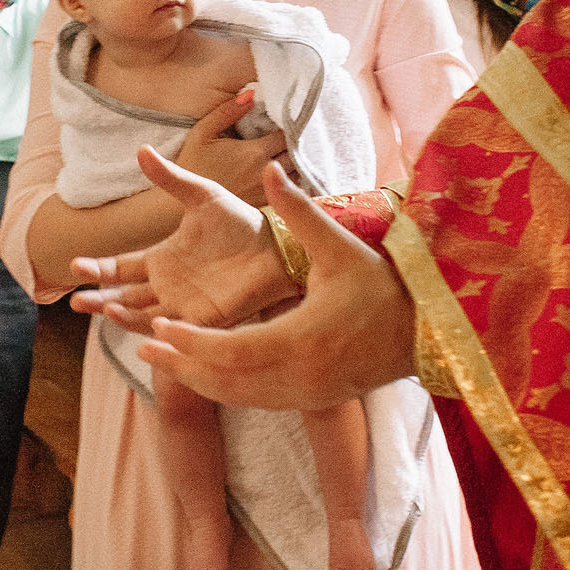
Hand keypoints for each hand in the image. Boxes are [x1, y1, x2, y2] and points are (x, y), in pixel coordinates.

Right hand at [70, 145, 295, 334]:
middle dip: (98, 300)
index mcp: (160, 259)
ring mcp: (182, 306)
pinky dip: (154, 330)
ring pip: (141, 317)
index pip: (119, 269)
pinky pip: (173, 330)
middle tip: (76, 301)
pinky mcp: (203, 320)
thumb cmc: (240, 221)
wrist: (276, 246)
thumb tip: (141, 150)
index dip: (97, 269)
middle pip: (122, 298)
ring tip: (105, 307)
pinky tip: (141, 325)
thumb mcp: (201, 195)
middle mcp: (166, 286)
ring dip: (121, 315)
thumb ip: (170, 179)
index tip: (76, 265)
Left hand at [121, 162, 414, 410]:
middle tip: (144, 345)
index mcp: (302, 339)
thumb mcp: (339, 245)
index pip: (231, 351)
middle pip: (226, 381)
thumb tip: (270, 169)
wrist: (425, 332)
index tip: (160, 325)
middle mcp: (300, 376)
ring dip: (199, 379)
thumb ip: (298, 212)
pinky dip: (225, 388)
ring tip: (163, 358)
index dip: (191, 342)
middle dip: (182, 365)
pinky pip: (256, 400)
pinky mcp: (312, 400)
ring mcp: (306, 393)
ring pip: (238, 396)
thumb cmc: (381, 285)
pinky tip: (205, 371)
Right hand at [173, 87, 286, 205]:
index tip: (284, 122)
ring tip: (285, 156)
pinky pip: (287, 193)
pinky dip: (289, 183)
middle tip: (287, 137)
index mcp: (256, 152)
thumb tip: (251, 95)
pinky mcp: (264, 205)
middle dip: (295, 145)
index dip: (289, 127)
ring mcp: (267, 191)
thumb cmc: (191, 165)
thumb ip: (227, 111)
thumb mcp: (203, 132)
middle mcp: (267, 172)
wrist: (181, 205)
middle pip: (296, 155)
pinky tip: (280, 176)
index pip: (288, 135)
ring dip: (294, 165)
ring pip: (296, 176)